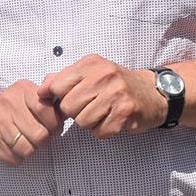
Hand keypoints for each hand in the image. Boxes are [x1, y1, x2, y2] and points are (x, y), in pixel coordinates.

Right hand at [0, 79, 62, 165]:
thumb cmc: (13, 110)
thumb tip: (68, 108)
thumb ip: (51, 98)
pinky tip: (11, 148)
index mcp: (21, 90)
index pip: (46, 111)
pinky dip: (16, 158)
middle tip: (38, 137)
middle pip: (40, 135)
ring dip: (30, 150)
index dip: (55, 124)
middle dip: (43, 140)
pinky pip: (13, 159)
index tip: (51, 126)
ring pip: (27, 150)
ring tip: (25, 142)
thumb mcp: (30, 95)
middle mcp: (6, 104)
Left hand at [39, 54, 166, 138]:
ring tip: (103, 113)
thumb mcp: (89, 73)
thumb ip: (62, 79)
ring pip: (82, 121)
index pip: (58, 86)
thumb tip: (41, 90)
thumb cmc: (115, 84)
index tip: (73, 98)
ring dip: (90, 123)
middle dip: (76, 112)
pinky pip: (99, 132)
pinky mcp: (125, 112)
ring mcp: (116, 93)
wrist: (153, 93)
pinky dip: (103, 131)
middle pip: (68, 107)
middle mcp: (104, 75)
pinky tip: (113, 120)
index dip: (61, 97)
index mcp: (91, 63)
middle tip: (92, 106)